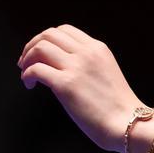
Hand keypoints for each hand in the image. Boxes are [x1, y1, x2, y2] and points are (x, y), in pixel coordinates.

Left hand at [17, 23, 144, 152]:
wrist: (127, 122)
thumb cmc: (116, 105)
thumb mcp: (105, 71)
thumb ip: (88, 63)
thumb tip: (62, 64)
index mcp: (97, 48)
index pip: (64, 30)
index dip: (46, 39)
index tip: (39, 54)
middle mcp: (87, 52)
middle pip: (49, 34)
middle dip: (32, 46)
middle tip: (26, 63)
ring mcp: (76, 67)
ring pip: (40, 47)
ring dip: (27, 59)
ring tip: (27, 75)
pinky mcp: (66, 85)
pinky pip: (36, 69)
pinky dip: (27, 75)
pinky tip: (30, 85)